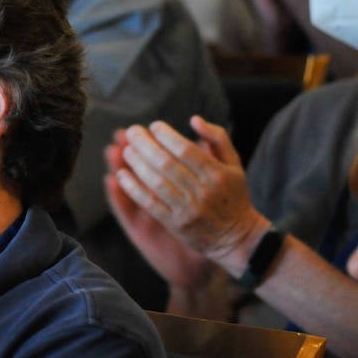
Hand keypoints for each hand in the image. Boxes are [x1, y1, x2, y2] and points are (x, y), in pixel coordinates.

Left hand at [110, 117, 270, 270]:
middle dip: (145, 145)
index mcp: (216, 174)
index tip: (154, 126)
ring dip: (137, 164)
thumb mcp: (234, 164)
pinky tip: (121, 175)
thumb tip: (194, 119)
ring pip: (156, 183)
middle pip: (166, 164)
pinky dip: (133, 189)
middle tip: (132, 132)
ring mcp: (188, 210)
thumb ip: (217, 138)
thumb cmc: (233, 194)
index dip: (166, 135)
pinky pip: (150, 204)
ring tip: (125, 150)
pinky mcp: (176, 225)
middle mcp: (202, 191)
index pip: (186, 150)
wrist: (237, 238)